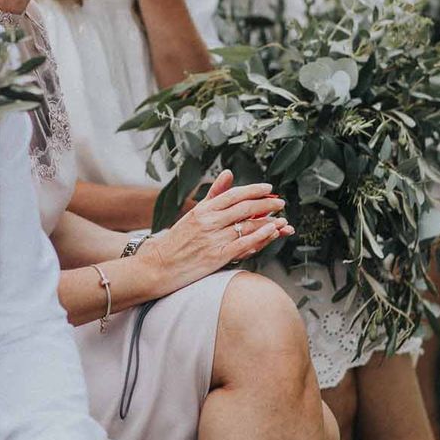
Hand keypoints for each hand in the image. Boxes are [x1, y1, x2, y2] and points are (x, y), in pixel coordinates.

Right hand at [139, 170, 294, 289]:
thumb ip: (214, 194)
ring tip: (282, 219)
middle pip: (244, 208)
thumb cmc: (176, 241)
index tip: (268, 189)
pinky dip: (260, 237)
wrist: (157, 267)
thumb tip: (228, 172)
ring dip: (268, 221)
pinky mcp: (217, 256)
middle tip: (280, 202)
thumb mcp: (193, 214)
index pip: (234, 194)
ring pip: (247, 225)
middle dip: (266, 204)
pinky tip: (272, 232)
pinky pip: (244, 244)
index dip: (254, 190)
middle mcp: (209, 221)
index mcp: (203, 210)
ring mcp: (213, 239)